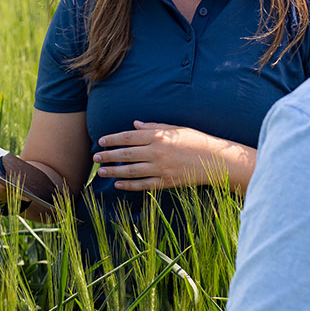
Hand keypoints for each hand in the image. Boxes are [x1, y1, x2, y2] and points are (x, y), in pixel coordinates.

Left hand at [93, 121, 255, 193]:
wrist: (214, 160)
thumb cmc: (195, 140)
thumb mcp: (175, 128)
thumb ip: (153, 127)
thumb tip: (134, 125)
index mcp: (158, 136)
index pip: (128, 137)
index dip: (113, 139)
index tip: (101, 141)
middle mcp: (157, 152)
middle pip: (126, 154)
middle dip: (108, 156)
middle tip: (95, 158)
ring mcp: (160, 169)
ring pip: (131, 171)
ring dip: (114, 172)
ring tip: (101, 172)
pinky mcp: (165, 182)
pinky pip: (143, 185)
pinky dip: (129, 185)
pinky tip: (118, 185)